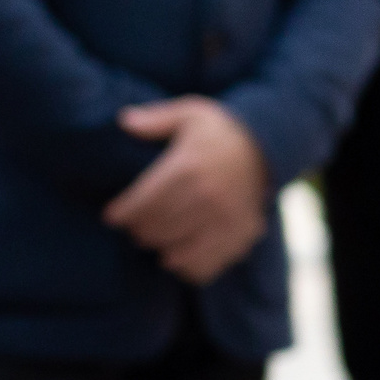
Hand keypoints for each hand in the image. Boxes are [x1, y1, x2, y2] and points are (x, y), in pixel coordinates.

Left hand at [104, 99, 269, 284]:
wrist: (267, 146)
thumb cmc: (220, 131)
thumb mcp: (190, 114)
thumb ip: (155, 118)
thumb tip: (123, 120)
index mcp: (189, 166)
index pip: (141, 203)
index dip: (121, 213)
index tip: (113, 215)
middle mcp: (208, 194)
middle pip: (154, 229)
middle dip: (138, 230)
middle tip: (135, 225)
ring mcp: (226, 218)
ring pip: (174, 251)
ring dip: (160, 246)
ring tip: (156, 236)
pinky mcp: (239, 235)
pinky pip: (204, 266)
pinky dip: (186, 266)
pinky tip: (179, 254)